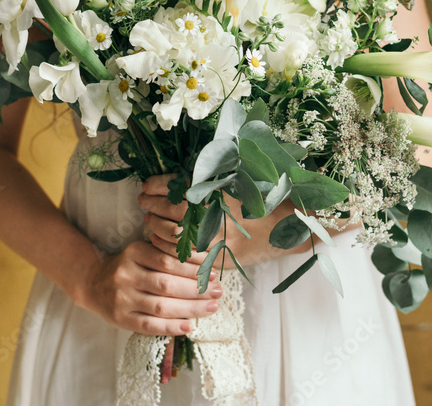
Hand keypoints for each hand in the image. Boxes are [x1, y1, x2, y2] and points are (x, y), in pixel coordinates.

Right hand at [76, 239, 222, 336]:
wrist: (94, 284)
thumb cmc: (129, 267)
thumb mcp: (143, 252)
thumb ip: (166, 254)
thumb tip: (204, 263)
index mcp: (134, 252)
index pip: (168, 261)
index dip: (193, 268)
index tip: (213, 273)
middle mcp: (126, 274)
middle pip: (167, 284)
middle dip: (196, 289)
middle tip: (218, 291)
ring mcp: (122, 298)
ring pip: (161, 306)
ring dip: (190, 309)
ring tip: (211, 308)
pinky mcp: (121, 318)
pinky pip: (149, 325)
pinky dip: (171, 327)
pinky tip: (189, 327)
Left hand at [138, 174, 309, 268]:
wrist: (289, 225)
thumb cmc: (264, 197)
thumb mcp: (238, 178)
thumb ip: (211, 174)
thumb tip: (176, 172)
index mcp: (220, 192)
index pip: (178, 187)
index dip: (158, 185)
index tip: (147, 184)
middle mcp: (217, 216)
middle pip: (170, 210)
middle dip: (151, 204)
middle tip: (142, 201)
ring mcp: (217, 239)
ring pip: (173, 235)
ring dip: (154, 225)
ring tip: (149, 218)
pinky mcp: (219, 258)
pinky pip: (184, 256)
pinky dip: (166, 248)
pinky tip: (160, 240)